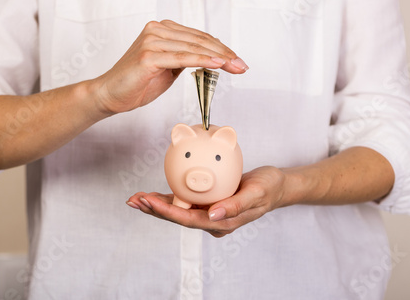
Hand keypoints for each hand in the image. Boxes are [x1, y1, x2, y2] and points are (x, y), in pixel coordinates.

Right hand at [93, 20, 248, 114]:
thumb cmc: (137, 83)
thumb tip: (208, 58)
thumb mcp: (168, 69)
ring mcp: (152, 41)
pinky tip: (218, 64)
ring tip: (235, 66)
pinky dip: (202, 60)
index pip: (198, 37)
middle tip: (242, 65)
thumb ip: (184, 59)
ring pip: (193, 47)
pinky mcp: (148, 56)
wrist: (110, 95)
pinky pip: (182, 58)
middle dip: (225, 53)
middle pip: (199, 40)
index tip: (237, 60)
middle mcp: (157, 30)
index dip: (221, 48)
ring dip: (218, 57)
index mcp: (162, 30)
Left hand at [127, 166, 288, 237]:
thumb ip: (236, 206)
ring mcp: (209, 213)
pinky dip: (168, 197)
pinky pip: (185, 200)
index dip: (167, 212)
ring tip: (136, 198)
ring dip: (156, 205)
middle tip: (133, 200)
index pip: (189, 219)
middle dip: (154, 210)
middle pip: (178, 217)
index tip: (148, 201)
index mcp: (222, 223)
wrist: (275, 186)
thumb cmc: (268, 188)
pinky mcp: (208, 203)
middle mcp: (212, 220)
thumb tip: (214, 215)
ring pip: (178, 210)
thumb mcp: (257, 193)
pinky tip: (154, 193)